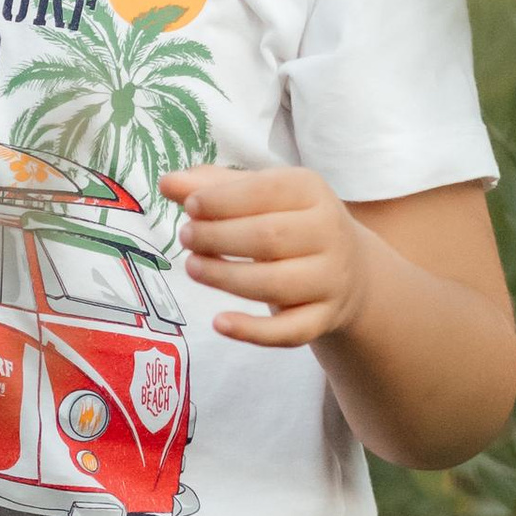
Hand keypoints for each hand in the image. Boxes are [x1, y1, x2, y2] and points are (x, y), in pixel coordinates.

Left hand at [160, 164, 366, 346]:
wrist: (348, 268)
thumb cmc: (286, 220)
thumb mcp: (256, 194)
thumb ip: (211, 186)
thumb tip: (168, 184)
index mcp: (311, 191)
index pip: (267, 191)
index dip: (223, 199)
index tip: (190, 206)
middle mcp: (328, 233)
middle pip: (270, 237)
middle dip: (218, 237)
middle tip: (186, 237)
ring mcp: (330, 279)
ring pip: (275, 284)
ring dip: (226, 277)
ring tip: (193, 267)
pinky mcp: (323, 318)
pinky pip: (290, 331)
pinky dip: (253, 331)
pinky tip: (218, 323)